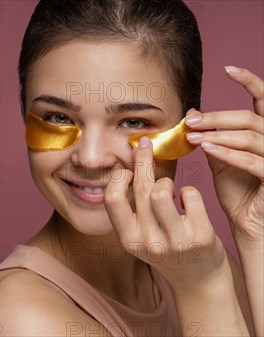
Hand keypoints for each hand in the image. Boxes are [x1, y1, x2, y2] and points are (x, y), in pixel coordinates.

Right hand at [104, 137, 227, 286]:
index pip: (112, 198)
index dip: (118, 177)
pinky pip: (191, 194)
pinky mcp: (201, 236)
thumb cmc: (164, 247)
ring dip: (167, 180)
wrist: (196, 279)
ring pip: (163, 190)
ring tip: (170, 188)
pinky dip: (189, 191)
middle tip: (145, 143)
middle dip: (142, 159)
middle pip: (140, 188)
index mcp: (128, 239)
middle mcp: (148, 242)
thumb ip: (133, 206)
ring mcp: (175, 241)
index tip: (126, 169)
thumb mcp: (140, 234)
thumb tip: (129, 161)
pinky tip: (188, 201)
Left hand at [185, 66, 263, 241]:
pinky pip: (254, 161)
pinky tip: (208, 149)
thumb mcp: (221, 161)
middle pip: (249, 118)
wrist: (249, 225)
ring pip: (251, 137)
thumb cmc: (238, 193)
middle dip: (218, 117)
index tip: (228, 68)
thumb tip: (193, 112)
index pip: (262, 100)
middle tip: (191, 121)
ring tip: (193, 137)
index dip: (249, 82)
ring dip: (219, 135)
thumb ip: (212, 137)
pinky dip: (229, 154)